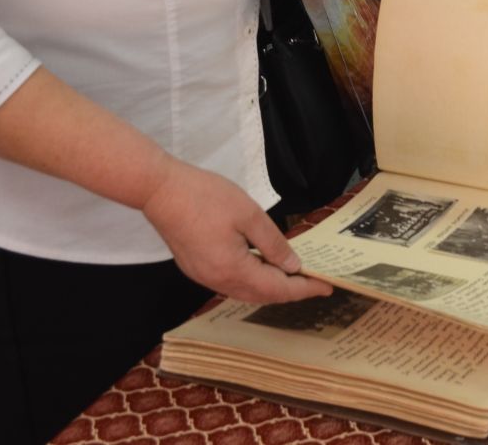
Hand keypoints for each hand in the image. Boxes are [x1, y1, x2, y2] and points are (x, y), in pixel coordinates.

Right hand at [139, 157, 331, 303]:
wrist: (161, 191)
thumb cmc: (206, 197)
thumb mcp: (249, 214)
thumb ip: (273, 243)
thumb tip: (293, 266)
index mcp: (233, 270)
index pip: (277, 288)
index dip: (303, 289)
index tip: (326, 287)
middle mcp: (217, 281)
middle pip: (262, 296)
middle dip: (290, 291)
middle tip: (314, 282)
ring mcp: (204, 277)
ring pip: (246, 292)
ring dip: (271, 287)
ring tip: (294, 276)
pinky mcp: (196, 268)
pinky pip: (232, 283)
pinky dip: (253, 281)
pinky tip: (264, 268)